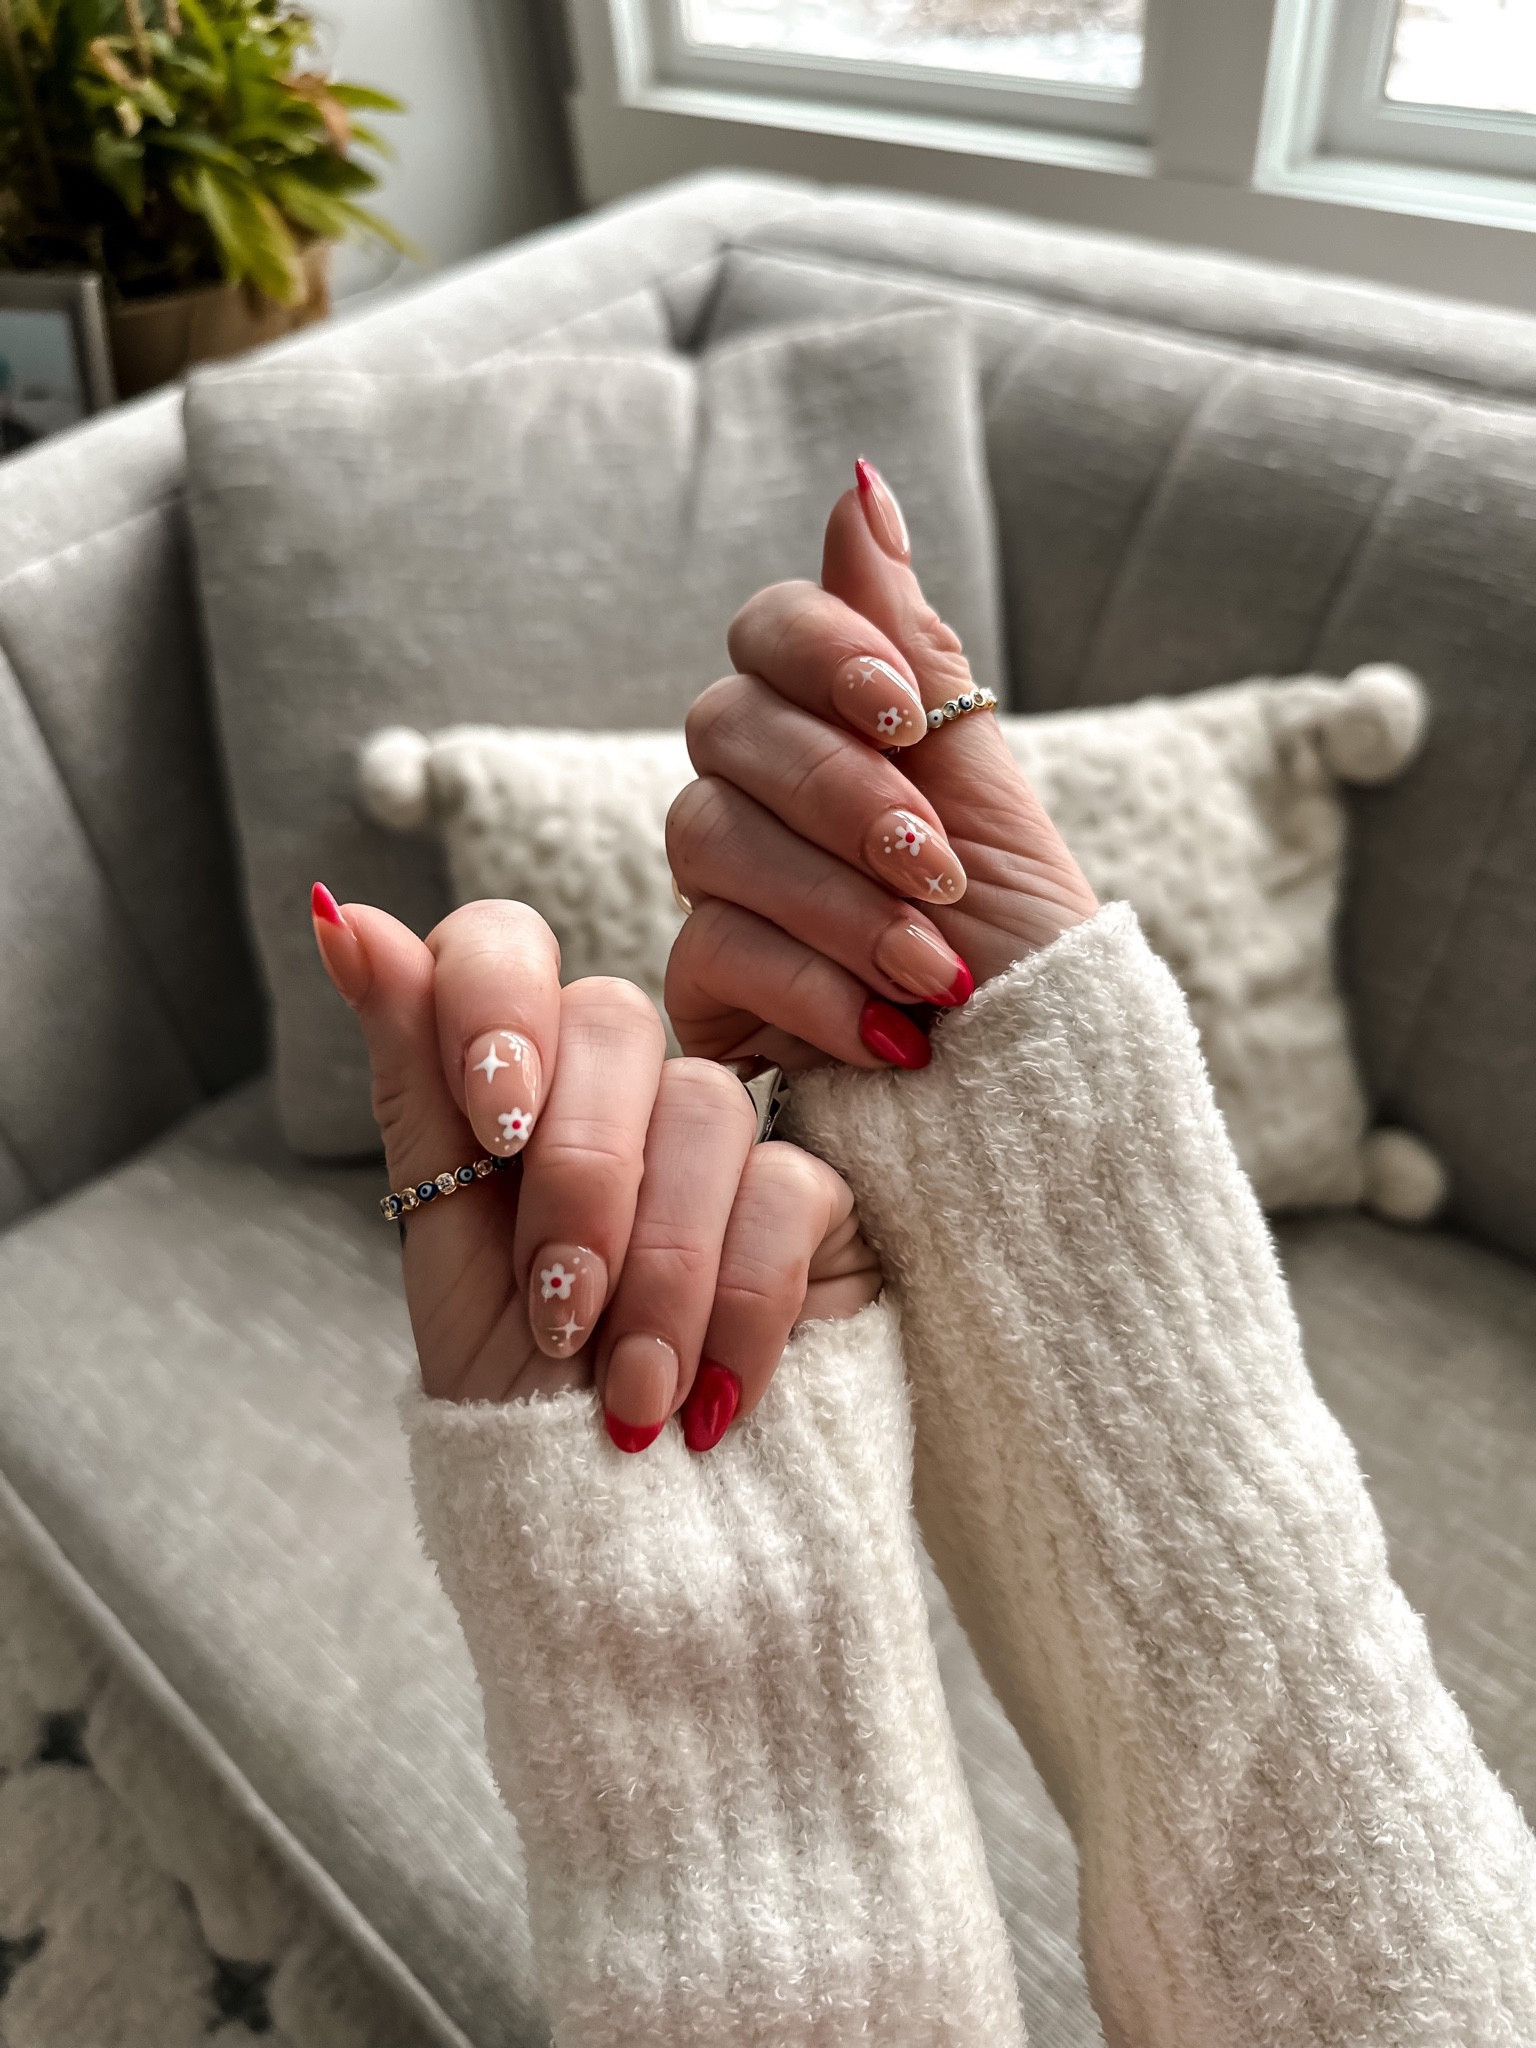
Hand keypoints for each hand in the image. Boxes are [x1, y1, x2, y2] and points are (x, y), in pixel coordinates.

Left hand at [310, 891, 878, 1446]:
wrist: (631, 1539)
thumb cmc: (521, 1398)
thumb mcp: (443, 1246)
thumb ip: (414, 1077)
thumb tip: (342, 914)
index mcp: (518, 1082)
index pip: (504, 945)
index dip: (499, 1007)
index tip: (493, 1128)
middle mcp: (621, 1089)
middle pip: (614, 1018)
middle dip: (580, 1178)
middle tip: (560, 1309)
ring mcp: (726, 1137)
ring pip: (707, 1104)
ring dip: (658, 1267)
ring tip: (629, 1393)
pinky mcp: (819, 1199)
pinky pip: (787, 1189)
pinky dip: (737, 1303)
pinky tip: (707, 1396)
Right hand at [666, 461, 1098, 1069]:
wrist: (1037, 1093)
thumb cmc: (1023, 943)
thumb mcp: (987, 788)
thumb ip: (911, 646)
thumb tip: (861, 483)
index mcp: (830, 731)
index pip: (769, 633)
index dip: (826, 655)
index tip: (905, 715)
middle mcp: (759, 797)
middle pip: (728, 727)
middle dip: (844, 796)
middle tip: (938, 868)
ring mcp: (721, 891)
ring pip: (709, 836)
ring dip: (839, 903)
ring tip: (936, 966)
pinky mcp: (700, 990)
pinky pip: (713, 949)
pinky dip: (816, 988)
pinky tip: (893, 1034)